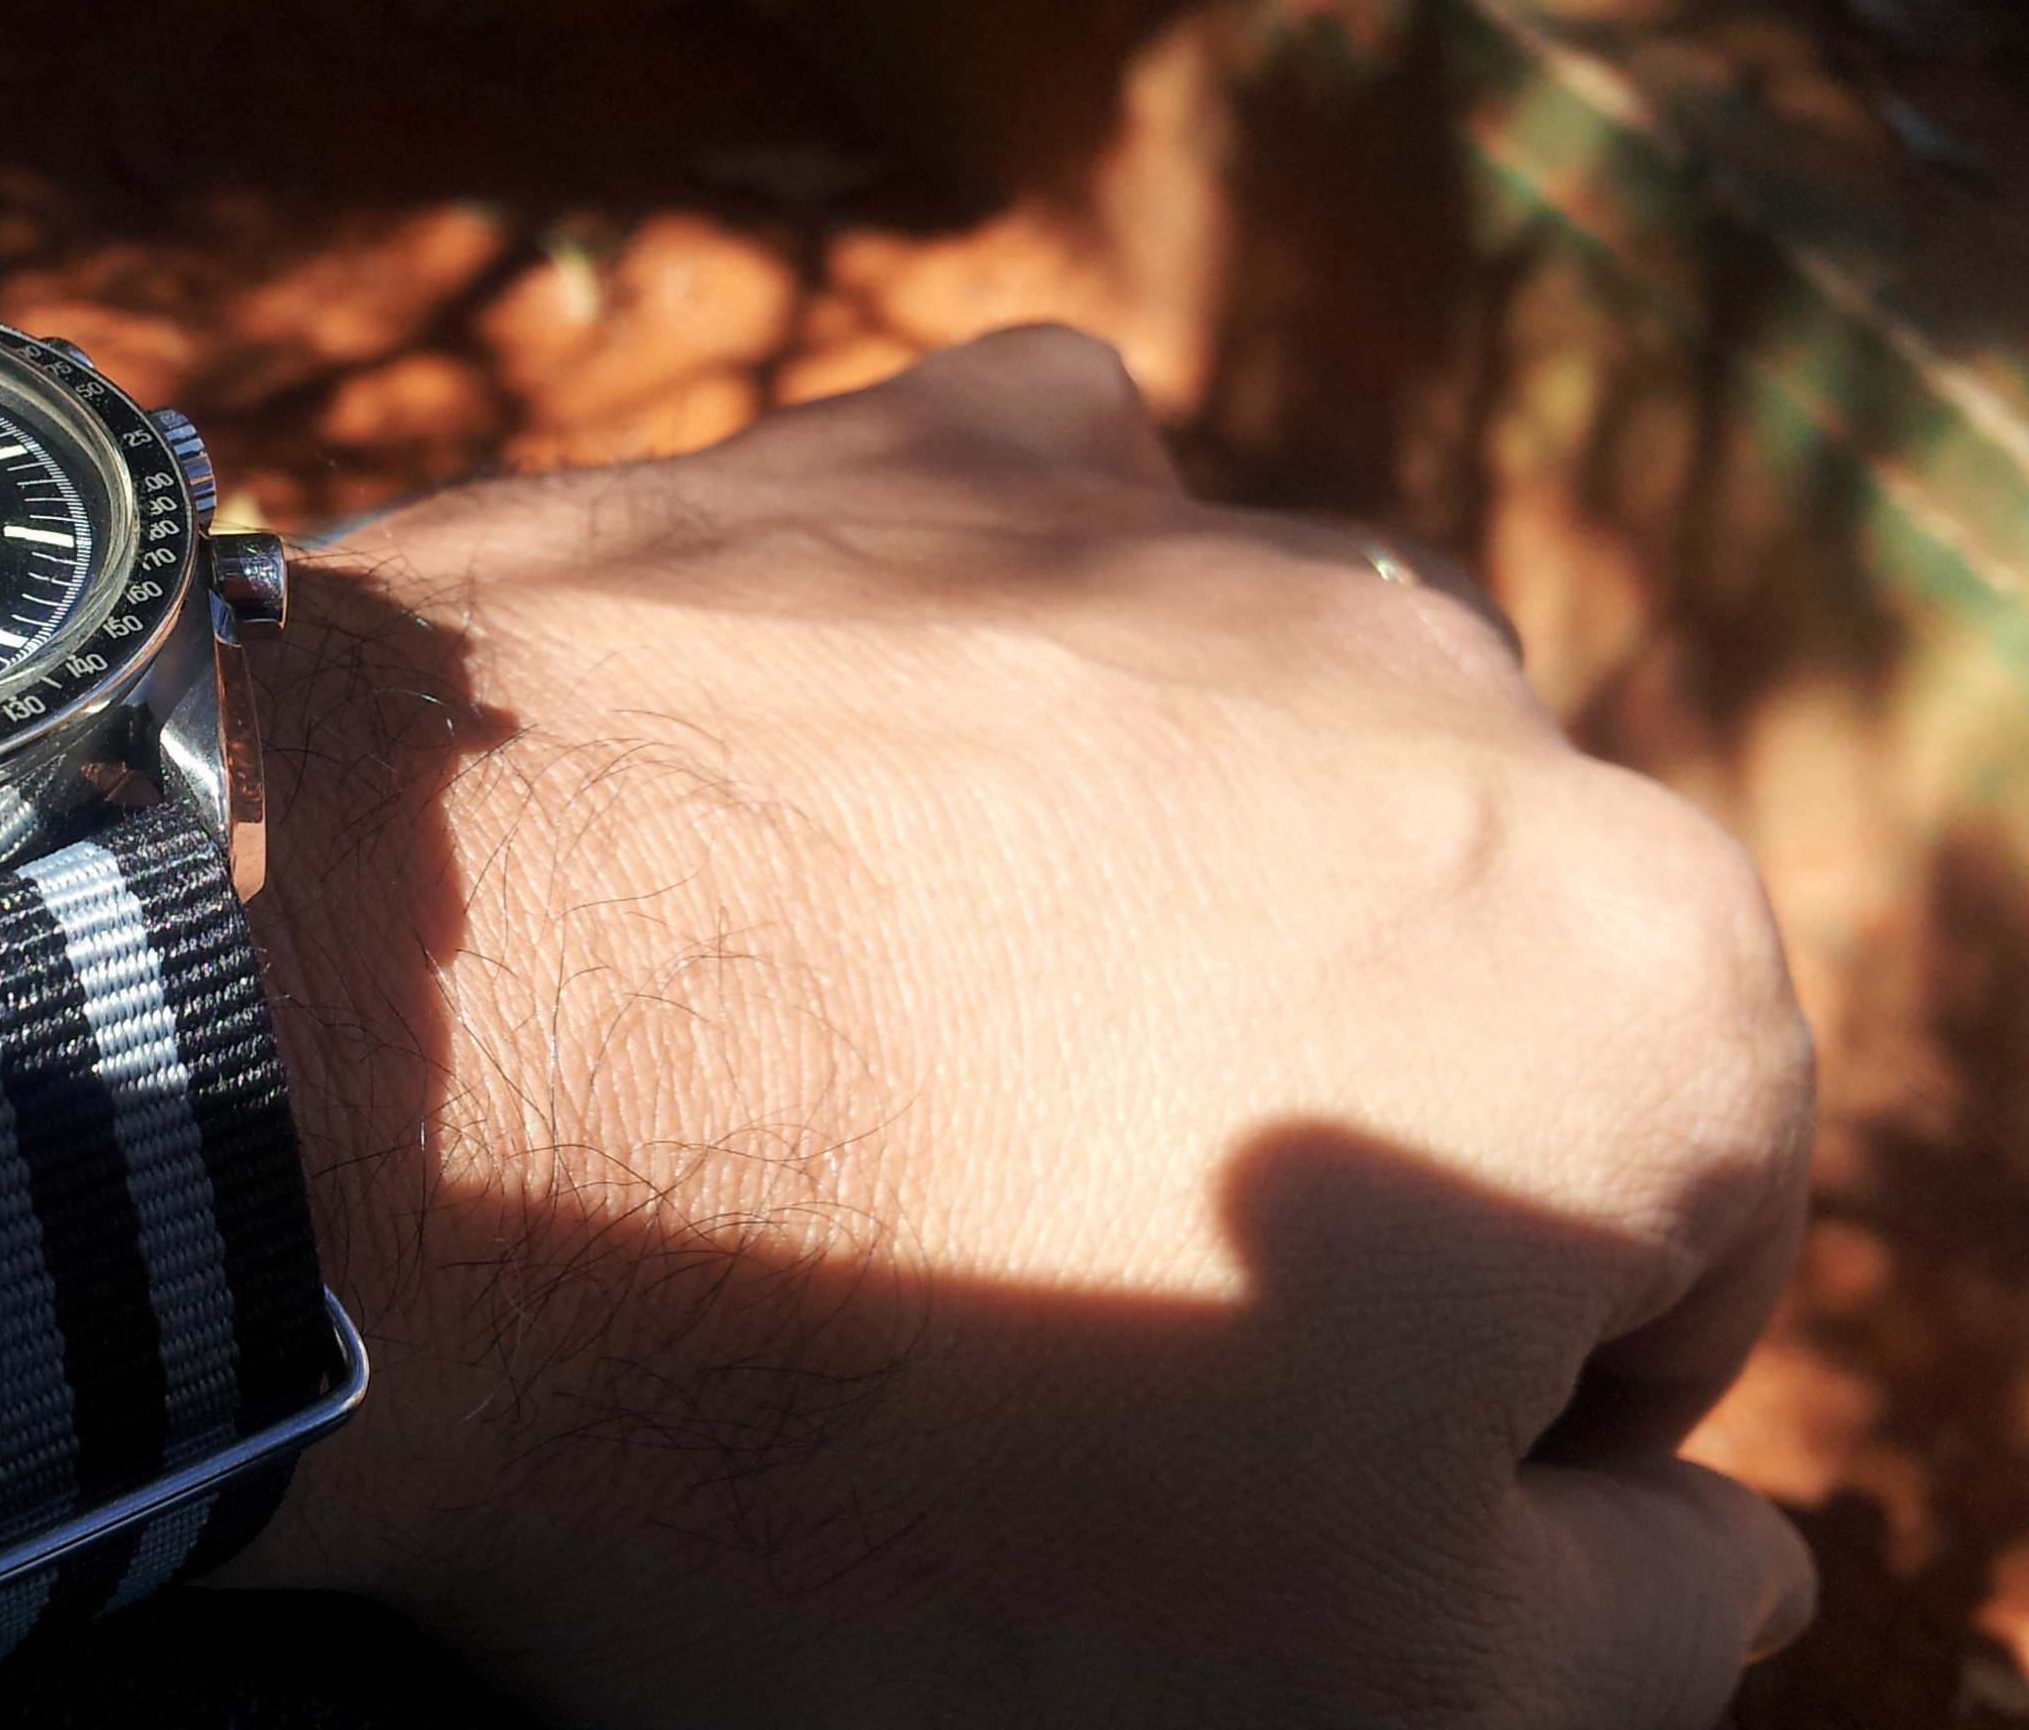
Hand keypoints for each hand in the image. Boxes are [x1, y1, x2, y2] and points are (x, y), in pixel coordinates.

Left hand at [234, 328, 1815, 1727]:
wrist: (346, 1089)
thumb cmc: (843, 1424)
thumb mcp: (1313, 1680)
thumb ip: (1621, 1626)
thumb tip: (1720, 1540)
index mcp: (1634, 985)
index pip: (1655, 1267)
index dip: (1448, 1421)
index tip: (1202, 1461)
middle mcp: (1452, 694)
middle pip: (1435, 1006)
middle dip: (1285, 1144)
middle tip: (1007, 1276)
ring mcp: (1164, 537)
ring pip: (1235, 802)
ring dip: (1121, 933)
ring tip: (867, 1076)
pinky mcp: (914, 459)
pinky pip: (1025, 596)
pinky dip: (964, 717)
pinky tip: (808, 838)